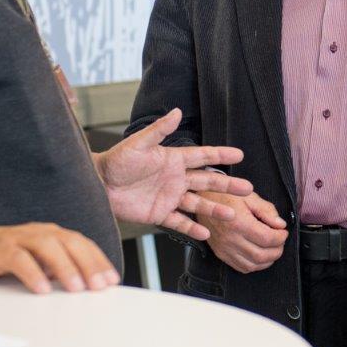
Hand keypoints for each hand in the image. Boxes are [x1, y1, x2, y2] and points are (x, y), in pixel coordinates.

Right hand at [0, 223, 119, 293]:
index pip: (82, 244)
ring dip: (65, 267)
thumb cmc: (6, 257)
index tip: (112, 280)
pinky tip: (42, 289)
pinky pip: (18, 259)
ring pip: (47, 247)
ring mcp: (19, 238)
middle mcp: (39, 232)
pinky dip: (32, 273)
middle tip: (100, 286)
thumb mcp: (38, 262)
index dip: (99, 261)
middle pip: (70, 242)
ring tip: (76, 288)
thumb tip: (87, 287)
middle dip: (88, 264)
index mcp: (52, 234)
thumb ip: (59, 270)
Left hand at [96, 108, 252, 238]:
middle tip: (248, 189)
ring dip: (215, 209)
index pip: (202, 156)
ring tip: (233, 215)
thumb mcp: (138, 144)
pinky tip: (206, 234)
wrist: (98, 184)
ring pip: (198, 203)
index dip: (220, 154)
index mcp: (173, 159)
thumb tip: (177, 111)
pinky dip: (192, 228)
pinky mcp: (159, 214)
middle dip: (227, 184)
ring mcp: (169, 197)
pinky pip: (179, 222)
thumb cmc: (116, 160)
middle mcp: (176, 178)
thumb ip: (158, 130)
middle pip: (207, 181)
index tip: (239, 154)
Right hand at [199, 190, 288, 273]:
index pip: (267, 238)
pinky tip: (259, 255)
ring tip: (272, 248)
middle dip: (277, 250)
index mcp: (239, 223)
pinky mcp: (221, 254)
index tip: (283, 231)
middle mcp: (230, 239)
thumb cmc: (224, 196)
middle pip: (262, 255)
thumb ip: (267, 210)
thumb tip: (280, 224)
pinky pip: (242, 268)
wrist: (202, 201)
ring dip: (268, 260)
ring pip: (253, 265)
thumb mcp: (248, 196)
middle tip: (280, 240)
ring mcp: (224, 249)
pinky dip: (255, 265)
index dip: (281, 237)